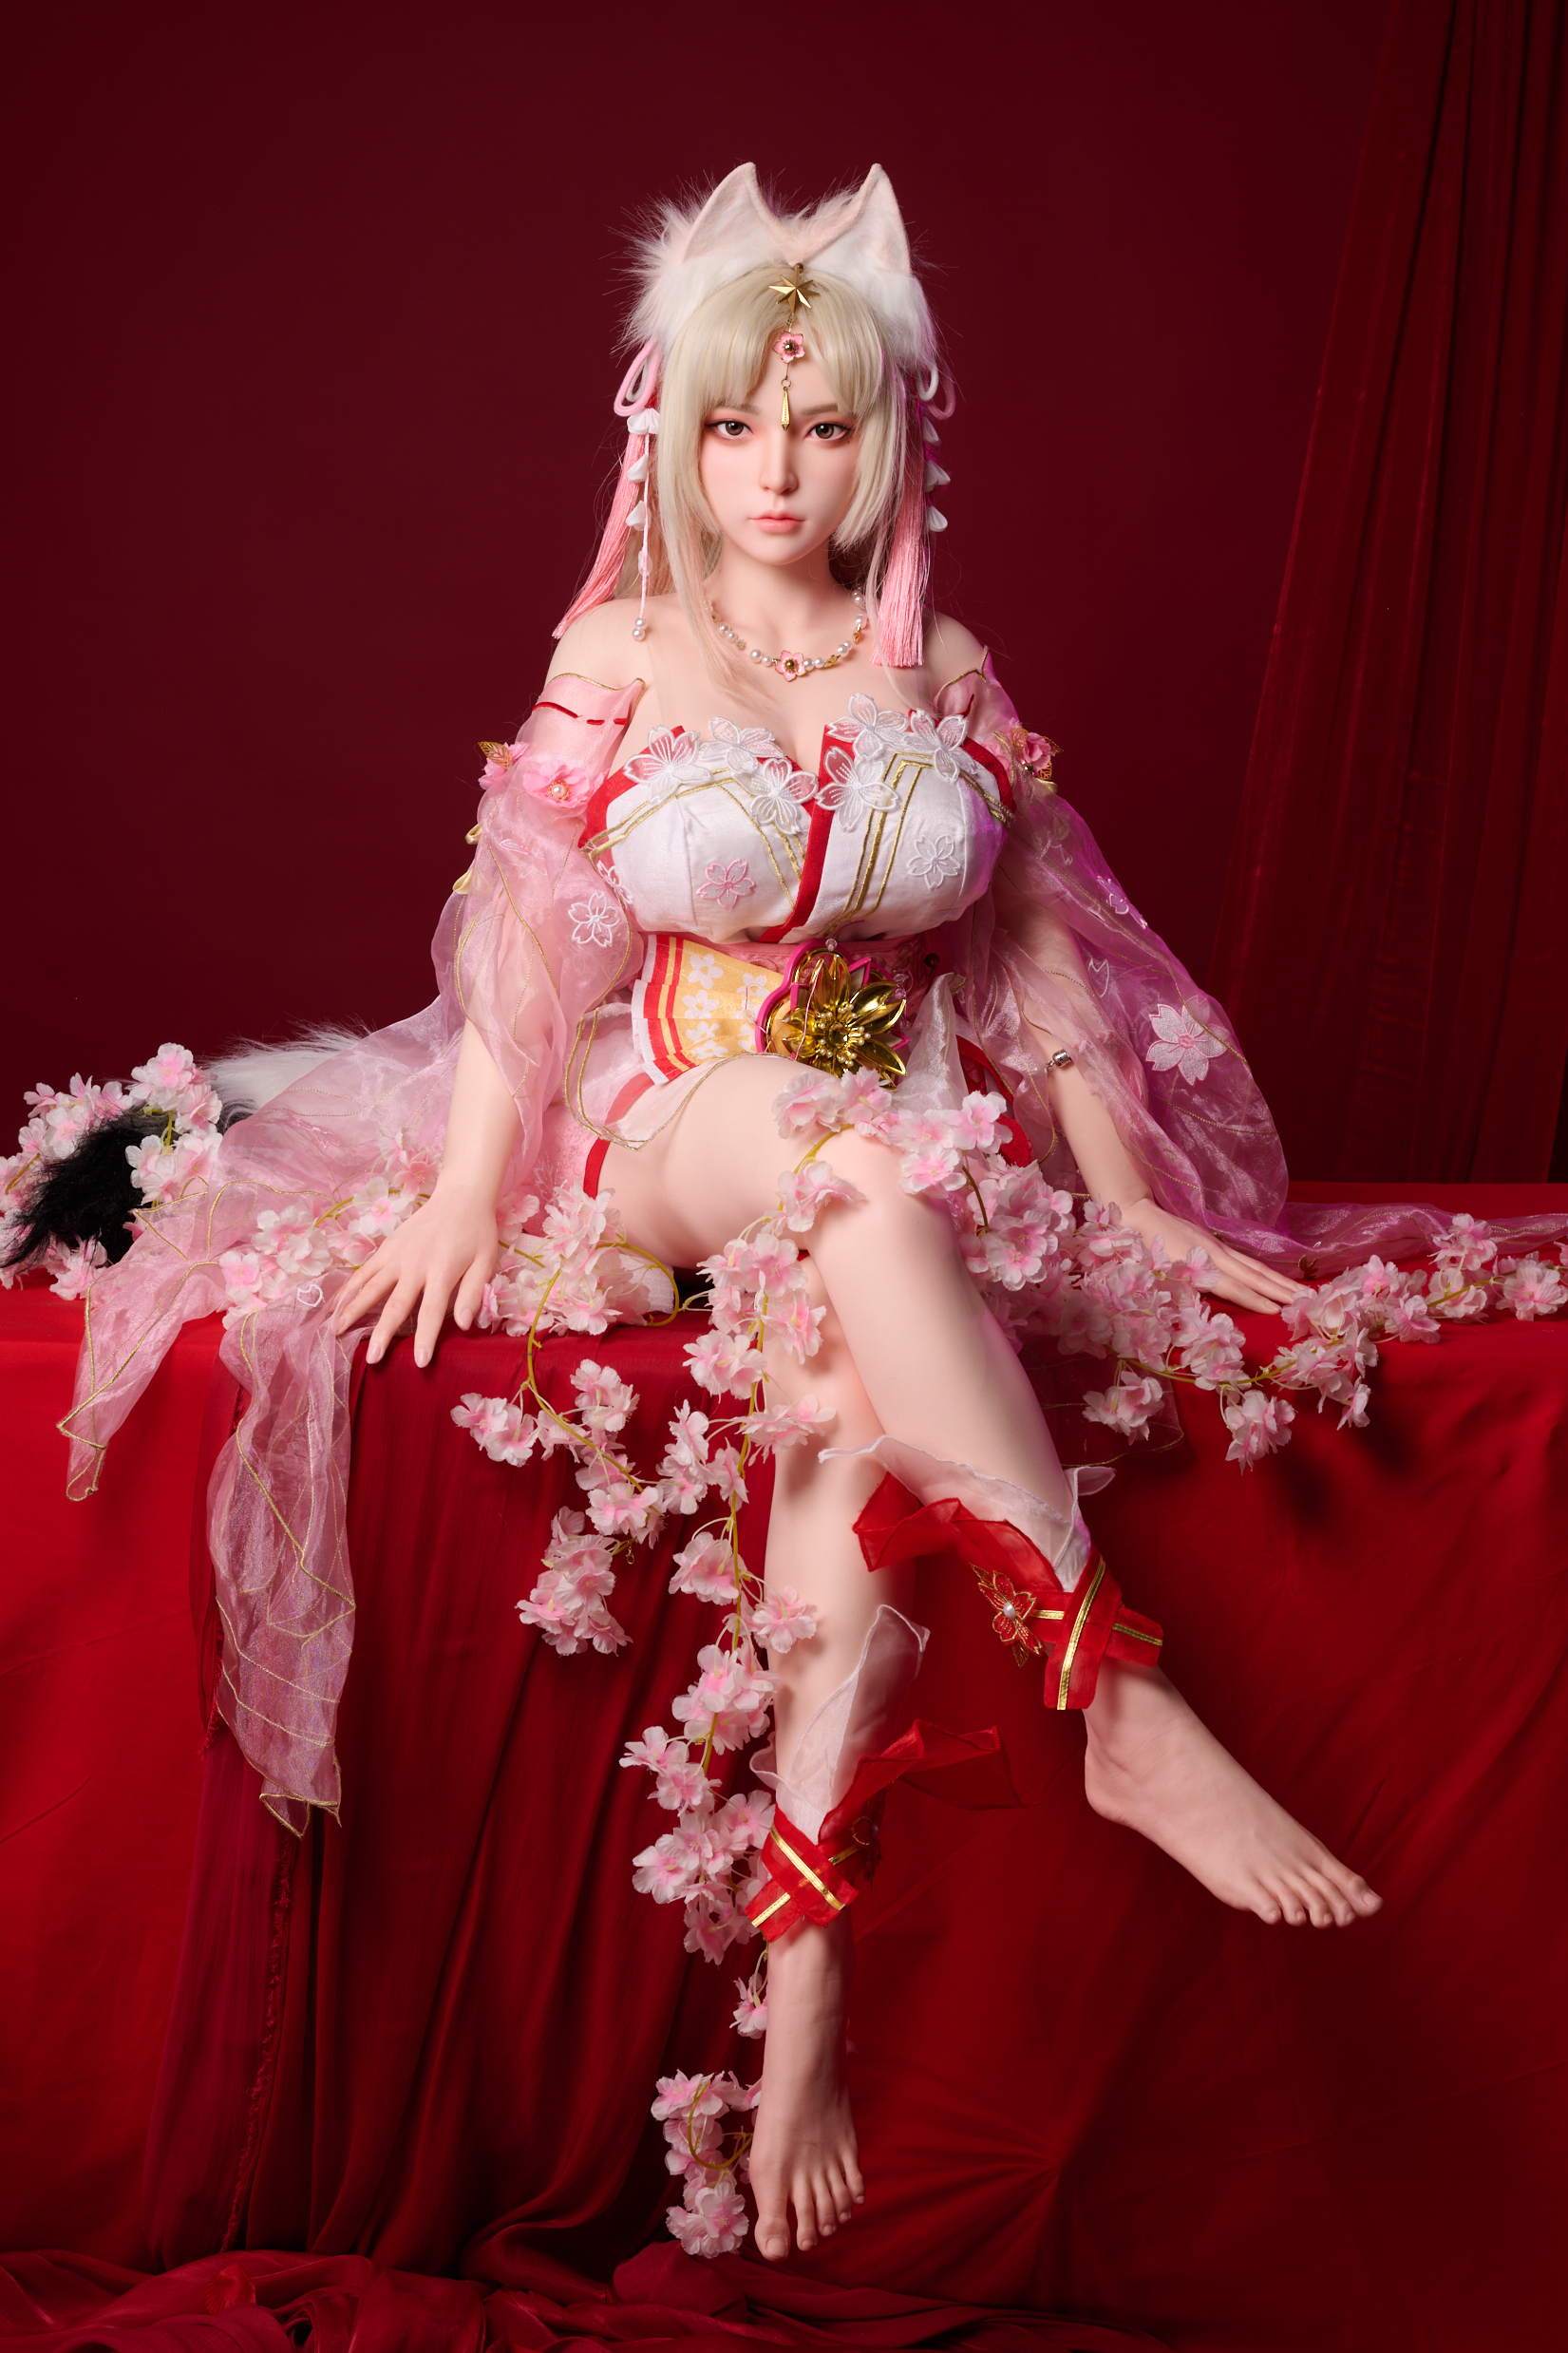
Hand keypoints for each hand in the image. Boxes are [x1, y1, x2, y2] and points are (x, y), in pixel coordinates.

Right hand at [333, 1182, 497, 1367]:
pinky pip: (364, 1271)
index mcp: (443, 1271)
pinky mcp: (387, 1248)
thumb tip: (464, 1325)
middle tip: (371, 1359)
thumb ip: (473, 1293)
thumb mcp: (485, 1262)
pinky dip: (349, 1288)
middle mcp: (416, 1265)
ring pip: (371, 1287)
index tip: (419, 1362)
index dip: (426, 1338)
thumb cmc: (477, 1233)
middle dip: (382, 1333)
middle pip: (395, 1304)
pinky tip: (336, 1304)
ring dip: (353, 1310)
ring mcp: (397, 1255)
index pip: (433, 1311)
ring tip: (337, 1331)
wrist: (460, 1197)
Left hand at [1116, 1198, 1305, 1315]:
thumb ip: (1181, 1292)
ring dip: (1279, 1280)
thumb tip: (1205, 1310)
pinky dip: (1264, 1270)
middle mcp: (1214, 1255)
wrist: (1137, 1213)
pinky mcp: (1215, 1242)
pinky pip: (1246, 1259)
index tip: (1278, 1312)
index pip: (1234, 1288)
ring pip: (1254, 1266)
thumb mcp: (1155, 1274)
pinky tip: (1275, 1278)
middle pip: (1254, 1275)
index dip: (1255, 1301)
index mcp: (1200, 1266)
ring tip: (1302, 1291)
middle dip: (1280, 1290)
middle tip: (1307, 1301)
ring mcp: (1217, 1247)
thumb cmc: (1142, 1249)